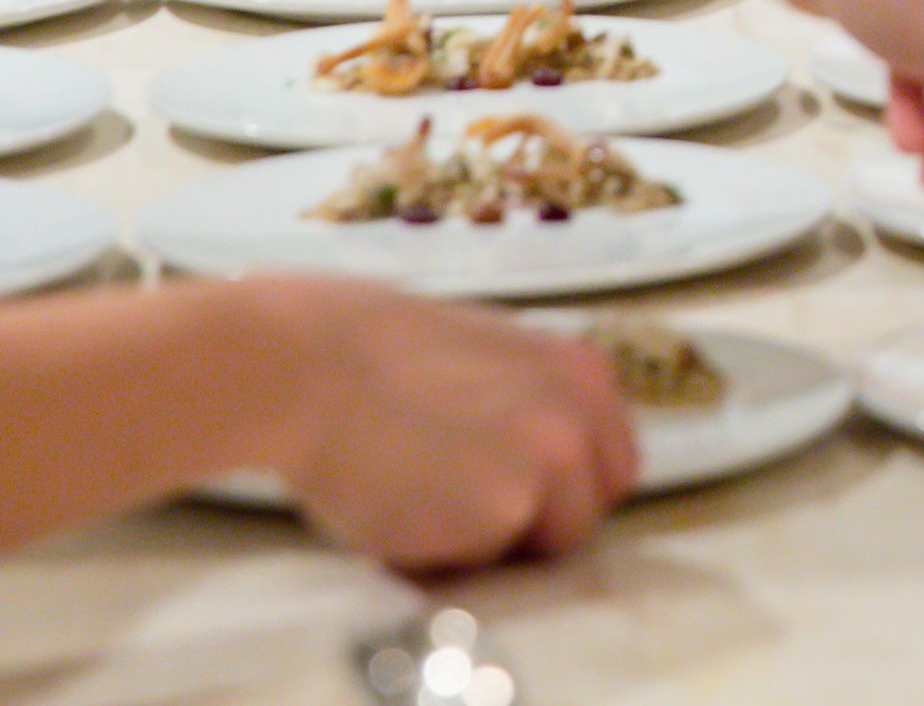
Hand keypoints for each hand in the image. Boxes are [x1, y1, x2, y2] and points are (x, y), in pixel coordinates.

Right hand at [251, 278, 638, 570]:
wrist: (310, 365)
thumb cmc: (379, 360)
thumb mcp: (490, 362)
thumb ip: (532, 406)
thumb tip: (542, 461)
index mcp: (581, 372)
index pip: (612, 465)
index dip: (566, 491)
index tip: (518, 497)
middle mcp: (581, 414)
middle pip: (592, 510)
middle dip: (541, 522)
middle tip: (470, 510)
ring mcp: (552, 461)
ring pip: (544, 545)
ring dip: (495, 542)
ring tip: (428, 505)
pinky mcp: (508, 508)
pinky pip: (489, 562)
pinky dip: (453, 556)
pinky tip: (404, 514)